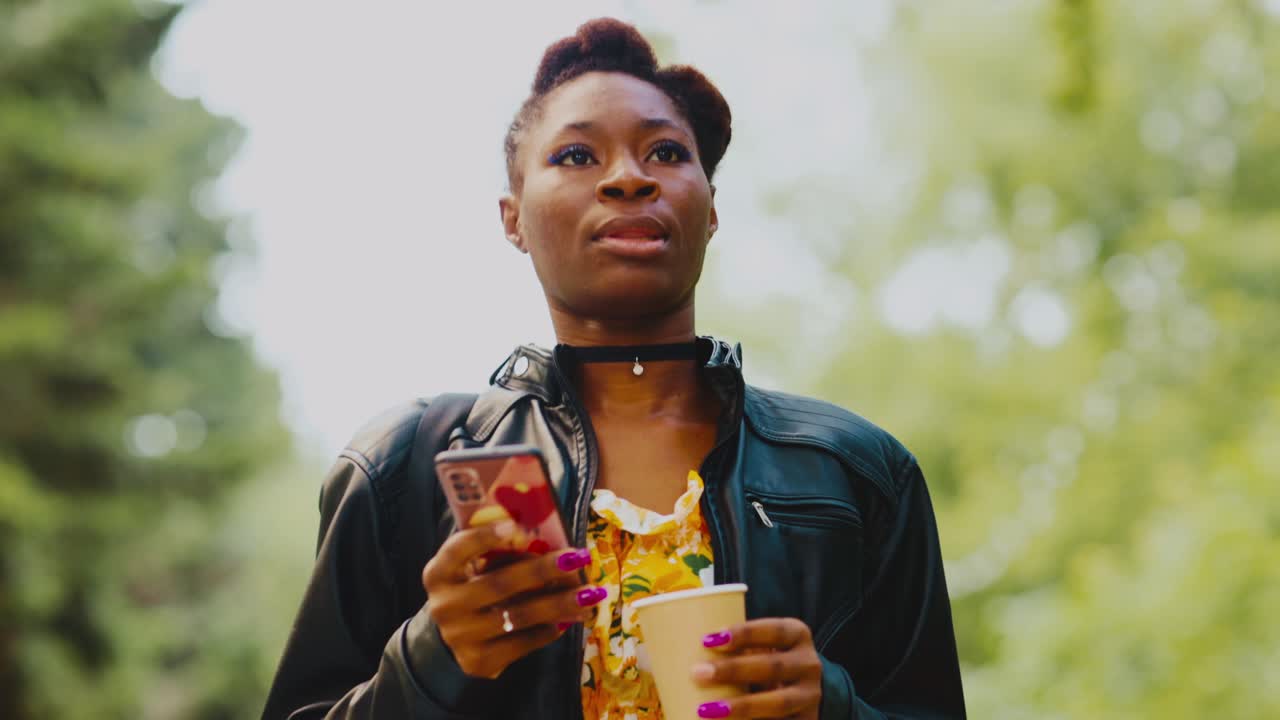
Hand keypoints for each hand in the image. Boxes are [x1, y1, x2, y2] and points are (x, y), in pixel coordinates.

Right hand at [421, 520, 604, 678]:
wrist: (452, 637)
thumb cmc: (473, 588)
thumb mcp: (475, 567)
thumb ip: (500, 551)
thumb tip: (551, 537)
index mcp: (439, 572)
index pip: (459, 549)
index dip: (486, 537)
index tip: (519, 528)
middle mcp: (444, 605)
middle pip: (500, 584)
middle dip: (543, 570)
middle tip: (578, 558)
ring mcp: (460, 637)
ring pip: (518, 616)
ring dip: (559, 603)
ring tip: (590, 595)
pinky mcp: (478, 661)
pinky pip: (522, 643)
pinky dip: (549, 629)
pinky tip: (569, 618)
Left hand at [690, 617, 822, 718]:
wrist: (800, 692)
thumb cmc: (765, 660)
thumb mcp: (760, 646)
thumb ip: (733, 645)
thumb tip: (672, 640)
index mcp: (797, 634)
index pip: (774, 630)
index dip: (744, 633)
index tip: (708, 639)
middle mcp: (809, 664)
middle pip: (773, 666)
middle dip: (733, 670)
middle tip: (697, 673)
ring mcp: (810, 697)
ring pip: (778, 702)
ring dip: (742, 706)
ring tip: (705, 710)